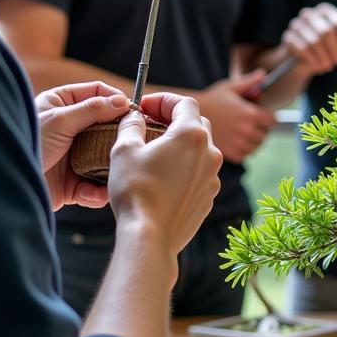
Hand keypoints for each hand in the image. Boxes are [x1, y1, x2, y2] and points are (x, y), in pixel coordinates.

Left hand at [36, 82, 131, 210]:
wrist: (5, 184)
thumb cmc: (26, 144)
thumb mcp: (60, 120)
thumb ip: (93, 109)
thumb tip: (123, 101)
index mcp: (62, 105)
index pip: (97, 93)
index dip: (116, 99)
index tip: (134, 110)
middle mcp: (70, 129)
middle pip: (106, 126)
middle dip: (119, 135)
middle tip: (133, 141)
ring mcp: (73, 155)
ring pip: (104, 156)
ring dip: (110, 166)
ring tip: (115, 171)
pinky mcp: (73, 182)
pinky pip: (94, 185)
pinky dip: (97, 191)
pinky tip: (93, 192)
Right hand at [108, 93, 222, 256]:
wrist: (150, 236)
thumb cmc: (135, 190)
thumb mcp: (124, 150)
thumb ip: (130, 125)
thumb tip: (133, 116)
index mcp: (191, 135)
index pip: (185, 103)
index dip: (164, 100)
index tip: (145, 106)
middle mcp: (210, 153)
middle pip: (196, 123)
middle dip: (174, 119)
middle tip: (150, 123)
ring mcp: (212, 176)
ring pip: (201, 150)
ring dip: (181, 144)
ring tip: (156, 150)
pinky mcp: (209, 196)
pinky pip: (200, 173)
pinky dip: (185, 167)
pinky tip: (164, 176)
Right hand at [197, 71, 278, 161]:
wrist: (190, 115)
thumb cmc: (212, 99)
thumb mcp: (230, 88)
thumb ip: (249, 82)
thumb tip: (263, 73)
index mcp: (250, 113)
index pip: (272, 121)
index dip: (268, 118)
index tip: (263, 117)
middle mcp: (247, 129)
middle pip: (265, 135)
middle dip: (261, 129)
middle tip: (251, 125)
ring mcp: (238, 143)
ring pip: (256, 146)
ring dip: (253, 141)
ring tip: (243, 134)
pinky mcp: (230, 153)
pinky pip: (245, 155)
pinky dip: (243, 151)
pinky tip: (235, 142)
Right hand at [281, 2, 336, 74]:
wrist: (301, 58)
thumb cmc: (327, 47)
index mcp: (326, 11)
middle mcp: (309, 14)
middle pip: (327, 32)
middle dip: (335, 51)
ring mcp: (296, 25)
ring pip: (314, 42)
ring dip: (323, 59)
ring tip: (327, 66)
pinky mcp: (288, 38)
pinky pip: (302, 50)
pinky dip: (312, 61)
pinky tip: (316, 66)